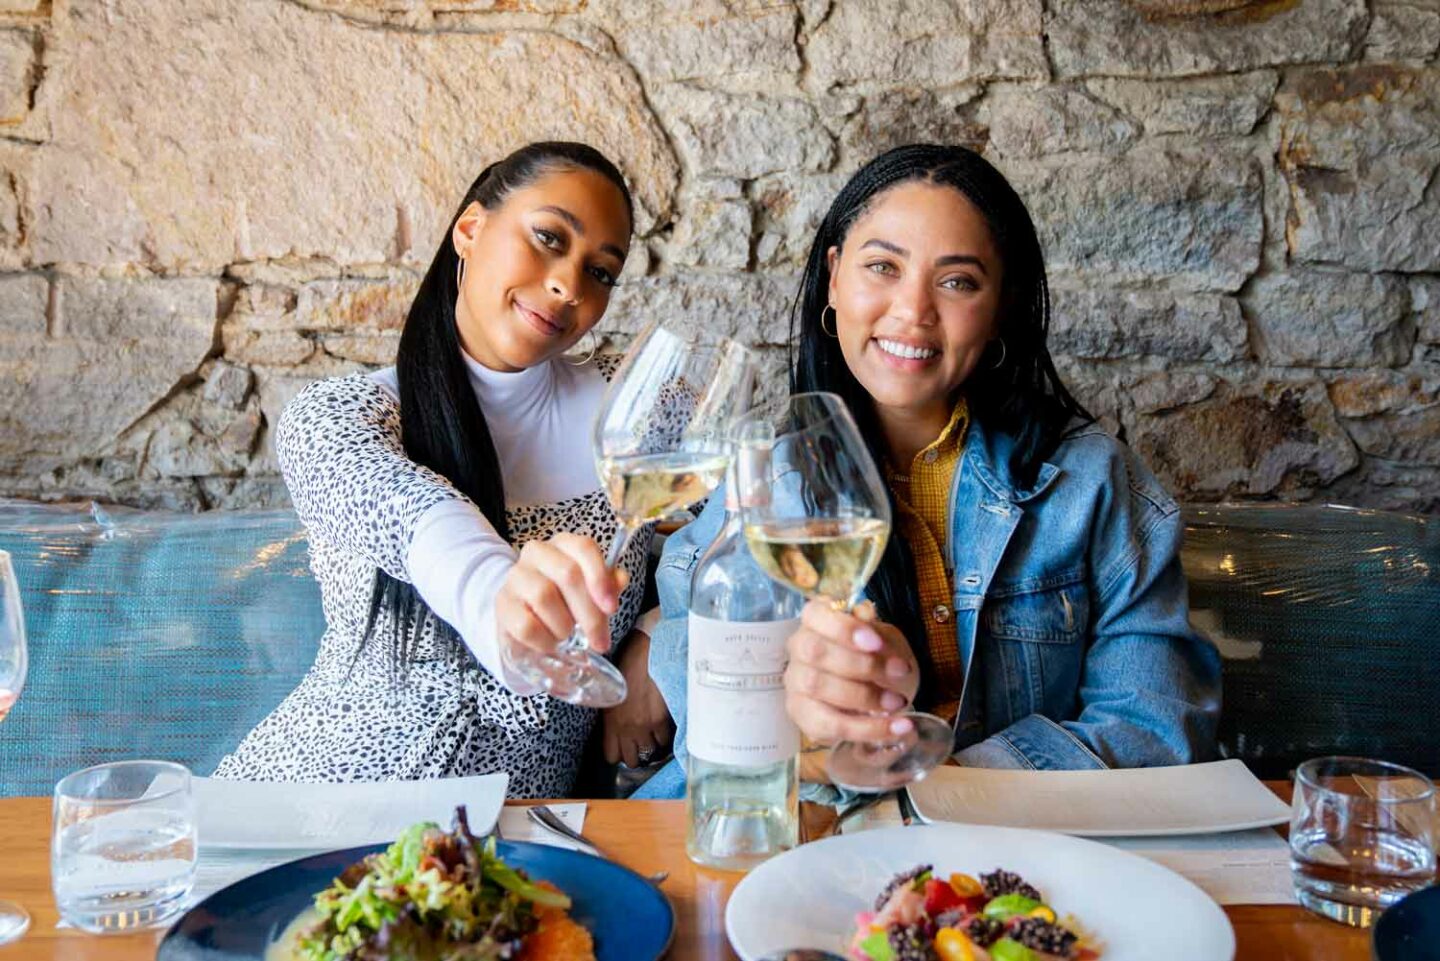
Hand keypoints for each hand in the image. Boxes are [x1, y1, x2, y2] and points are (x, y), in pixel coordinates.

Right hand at [494, 532, 628, 659]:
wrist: (524, 618)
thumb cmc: (564, 601)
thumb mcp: (590, 592)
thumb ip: (607, 585)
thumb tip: (619, 580)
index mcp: (563, 544)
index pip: (584, 547)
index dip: (600, 577)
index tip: (611, 608)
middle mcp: (536, 552)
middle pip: (568, 574)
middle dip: (590, 613)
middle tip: (600, 640)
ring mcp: (515, 576)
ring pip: (544, 596)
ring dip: (564, 625)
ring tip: (568, 636)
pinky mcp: (502, 604)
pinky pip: (526, 624)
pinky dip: (544, 640)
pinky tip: (550, 643)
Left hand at [602, 630, 673, 766]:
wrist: (649, 654)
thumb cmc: (628, 667)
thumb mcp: (613, 693)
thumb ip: (614, 714)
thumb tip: (618, 725)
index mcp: (610, 722)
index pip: (611, 756)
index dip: (618, 752)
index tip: (623, 746)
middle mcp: (626, 729)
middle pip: (632, 760)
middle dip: (636, 752)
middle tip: (640, 742)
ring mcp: (645, 727)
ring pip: (651, 751)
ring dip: (653, 744)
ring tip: (654, 733)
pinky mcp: (662, 721)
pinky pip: (666, 739)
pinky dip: (666, 735)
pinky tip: (665, 724)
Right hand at [784, 599, 920, 747]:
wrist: (874, 695)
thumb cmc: (875, 658)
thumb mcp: (883, 640)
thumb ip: (875, 630)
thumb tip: (865, 614)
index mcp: (815, 622)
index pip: (814, 614)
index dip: (843, 628)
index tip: (876, 642)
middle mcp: (798, 650)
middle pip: (816, 652)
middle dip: (861, 664)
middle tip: (901, 672)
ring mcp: (796, 685)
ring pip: (818, 687)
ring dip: (864, 696)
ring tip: (898, 701)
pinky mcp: (804, 718)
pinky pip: (831, 725)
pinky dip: (869, 729)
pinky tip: (899, 727)